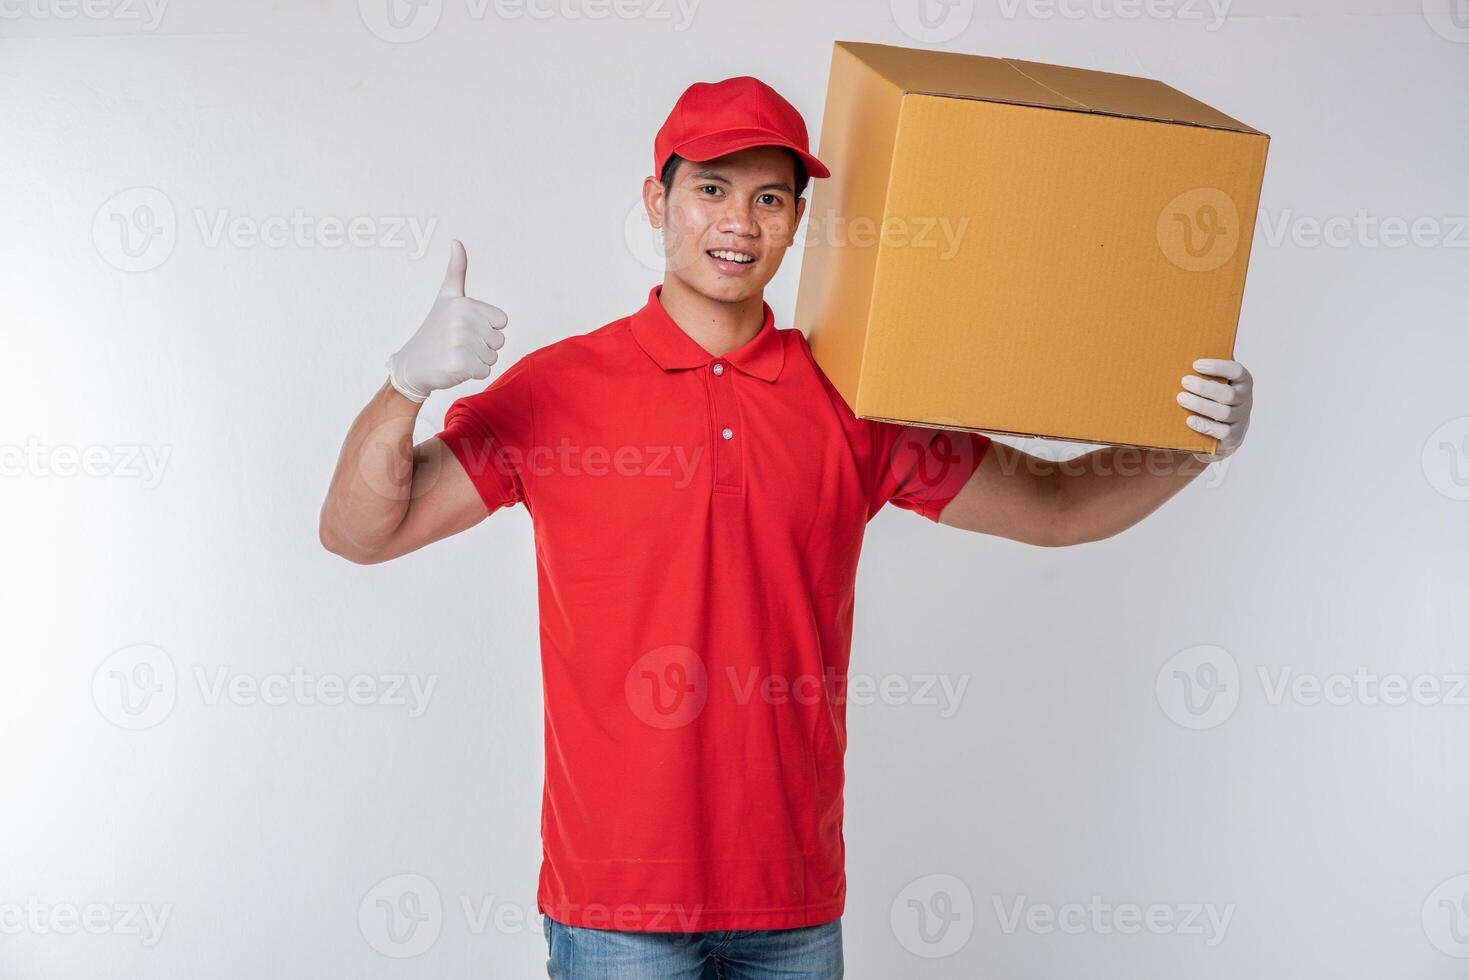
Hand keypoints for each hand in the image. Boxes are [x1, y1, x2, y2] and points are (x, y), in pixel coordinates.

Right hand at [385, 240, 507, 402]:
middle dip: (483, 346)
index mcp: (464, 303)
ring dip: (478, 360)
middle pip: (499, 340)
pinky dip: (473, 373)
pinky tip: (454, 366)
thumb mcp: (446, 297)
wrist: (411, 364)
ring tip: (455, 354)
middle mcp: (462, 320)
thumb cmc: (434, 330)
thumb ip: (456, 270)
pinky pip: (486, 371)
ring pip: (493, 357)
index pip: (502, 321)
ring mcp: (460, 342)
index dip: (488, 328)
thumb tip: (456, 241)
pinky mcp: (459, 364)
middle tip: (458, 344)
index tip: (466, 327)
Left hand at [1177, 358, 1252, 462]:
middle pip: (1228, 394)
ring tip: (1181, 398)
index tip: (1196, 364)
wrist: (1224, 432)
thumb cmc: (1215, 398)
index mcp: (1243, 382)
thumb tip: (1185, 345)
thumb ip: (1209, 368)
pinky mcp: (1232, 437)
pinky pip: (1221, 432)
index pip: (1236, 371)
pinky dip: (1205, 425)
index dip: (1217, 367)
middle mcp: (1245, 400)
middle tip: (1184, 381)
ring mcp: (1241, 419)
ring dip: (1200, 405)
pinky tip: (1189, 420)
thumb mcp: (1217, 380)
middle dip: (1204, 388)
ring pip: (1223, 413)